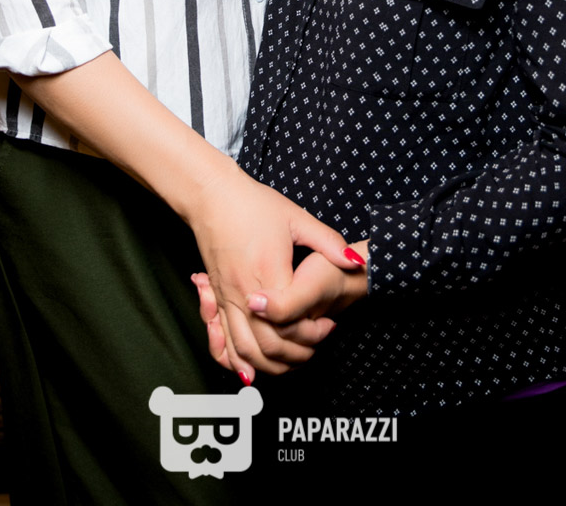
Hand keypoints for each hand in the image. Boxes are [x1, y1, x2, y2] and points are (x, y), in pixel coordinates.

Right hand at [185, 163, 361, 379]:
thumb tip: (355, 262)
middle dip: (296, 355)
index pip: (293, 321)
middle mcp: (244, 292)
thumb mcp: (295, 218)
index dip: (314, 332)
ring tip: (292, 360)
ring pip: (244, 350)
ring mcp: (226, 298)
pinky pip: (222, 341)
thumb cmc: (253, 204)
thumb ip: (328, 243)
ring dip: (269, 364)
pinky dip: (236, 360)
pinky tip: (250, 369)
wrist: (211, 195)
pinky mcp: (216, 298)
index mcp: (268, 273)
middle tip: (316, 345)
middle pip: (268, 345)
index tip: (329, 324)